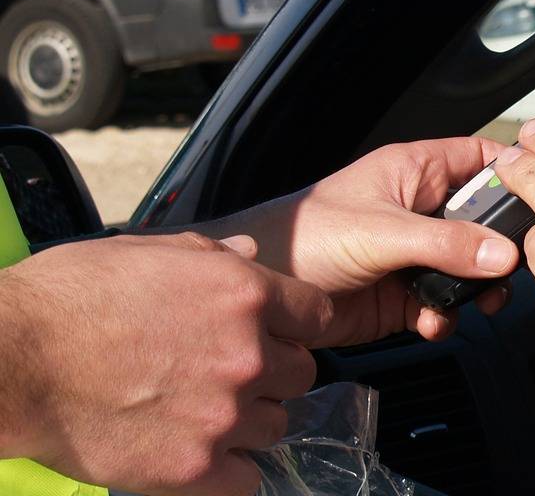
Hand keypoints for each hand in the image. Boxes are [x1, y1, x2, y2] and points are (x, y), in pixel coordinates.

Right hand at [0, 233, 331, 495]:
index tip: (275, 331)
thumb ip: (212, 254)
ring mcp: (223, 415)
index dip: (295, 324)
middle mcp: (246, 354)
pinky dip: (229, 469)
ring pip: (275, 425)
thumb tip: (250, 254)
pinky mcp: (194, 467)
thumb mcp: (144, 250)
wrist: (10, 360)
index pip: (316, 315)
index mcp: (242, 295)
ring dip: (249, 420)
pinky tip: (199, 450)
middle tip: (229, 372)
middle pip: (301, 375)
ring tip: (203, 411)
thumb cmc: (68, 299)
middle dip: (272, 372)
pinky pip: (248, 478)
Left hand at [200, 138, 519, 344]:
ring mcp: (413, 254)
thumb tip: (503, 255)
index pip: (479, 157)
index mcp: (416, 172)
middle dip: (501, 248)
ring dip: (477, 289)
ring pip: (470, 268)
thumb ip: (446, 243)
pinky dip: (446, 317)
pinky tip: (431, 322)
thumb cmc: (303, 237)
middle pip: (484, 221)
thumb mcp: (383, 232)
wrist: (261, 296)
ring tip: (475, 303)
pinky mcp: (403, 295)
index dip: (512, 171)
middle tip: (510, 269)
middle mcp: (421, 209)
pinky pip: (444, 304)